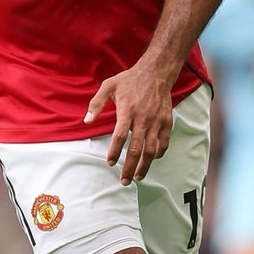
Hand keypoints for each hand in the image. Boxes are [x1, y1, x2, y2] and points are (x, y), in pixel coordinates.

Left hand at [84, 62, 172, 184]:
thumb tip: (86, 121)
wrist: (156, 72)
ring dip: (144, 166)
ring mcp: (156, 121)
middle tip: (124, 181)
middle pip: (136, 149)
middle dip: (129, 168)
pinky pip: (163, 143)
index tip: (109, 162)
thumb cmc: (130, 80)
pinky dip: (158, 154)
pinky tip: (151, 159)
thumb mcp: (108, 86)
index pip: (119, 137)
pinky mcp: (166, 122)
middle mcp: (143, 118)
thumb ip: (96, 104)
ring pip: (151, 150)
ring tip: (138, 177)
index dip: (114, 152)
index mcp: (127, 111)